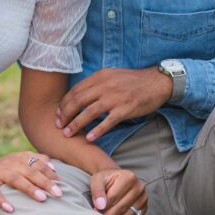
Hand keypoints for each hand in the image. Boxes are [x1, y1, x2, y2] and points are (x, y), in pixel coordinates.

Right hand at [0, 151, 62, 212]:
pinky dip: (2, 201)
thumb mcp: (19, 160)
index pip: (37, 163)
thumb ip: (36, 161)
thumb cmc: (5, 168)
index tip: (61, 182)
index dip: (50, 172)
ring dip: (29, 189)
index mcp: (19, 157)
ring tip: (42, 199)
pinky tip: (11, 210)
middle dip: (45, 182)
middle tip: (58, 193)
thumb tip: (55, 169)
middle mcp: (10, 163)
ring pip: (15, 179)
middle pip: (30, 171)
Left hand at [56, 67, 171, 142]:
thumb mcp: (112, 75)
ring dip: (76, 124)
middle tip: (58, 125)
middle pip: (78, 101)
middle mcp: (105, 85)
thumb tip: (81, 95)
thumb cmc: (133, 81)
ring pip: (89, 112)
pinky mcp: (125, 109)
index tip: (58, 113)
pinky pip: (107, 122)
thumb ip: (97, 83)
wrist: (156, 82)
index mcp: (100, 76)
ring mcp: (115, 97)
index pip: (76, 90)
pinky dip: (97, 131)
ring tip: (68, 134)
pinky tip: (90, 138)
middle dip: (65, 114)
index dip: (64, 103)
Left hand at [90, 167, 146, 214]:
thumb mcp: (98, 180)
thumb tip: (100, 205)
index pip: (114, 196)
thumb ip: (97, 191)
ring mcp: (143, 199)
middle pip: (121, 207)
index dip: (102, 206)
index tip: (95, 211)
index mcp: (129, 177)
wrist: (116, 181)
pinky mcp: (144, 209)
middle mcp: (139, 187)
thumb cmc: (107, 180)